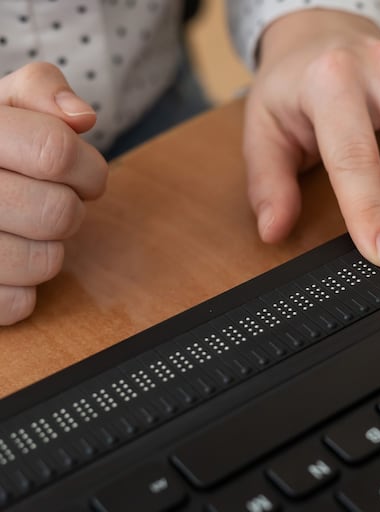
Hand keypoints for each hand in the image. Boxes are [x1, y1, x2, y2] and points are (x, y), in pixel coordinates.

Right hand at [0, 63, 107, 324]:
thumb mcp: (4, 102)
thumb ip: (42, 90)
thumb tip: (81, 117)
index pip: (56, 151)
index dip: (88, 167)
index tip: (81, 174)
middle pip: (59, 212)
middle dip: (72, 208)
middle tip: (53, 201)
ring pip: (45, 262)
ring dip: (51, 248)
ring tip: (26, 230)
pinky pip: (16, 305)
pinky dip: (24, 289)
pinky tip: (5, 261)